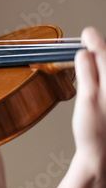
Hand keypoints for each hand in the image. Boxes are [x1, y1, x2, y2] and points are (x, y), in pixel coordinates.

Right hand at [72, 27, 105, 170]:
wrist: (103, 155)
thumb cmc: (94, 132)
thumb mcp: (86, 100)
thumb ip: (87, 74)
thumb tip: (83, 53)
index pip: (105, 56)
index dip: (95, 42)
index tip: (87, 32)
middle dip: (100, 49)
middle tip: (88, 39)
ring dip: (102, 61)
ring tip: (92, 54)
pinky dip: (103, 74)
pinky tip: (98, 74)